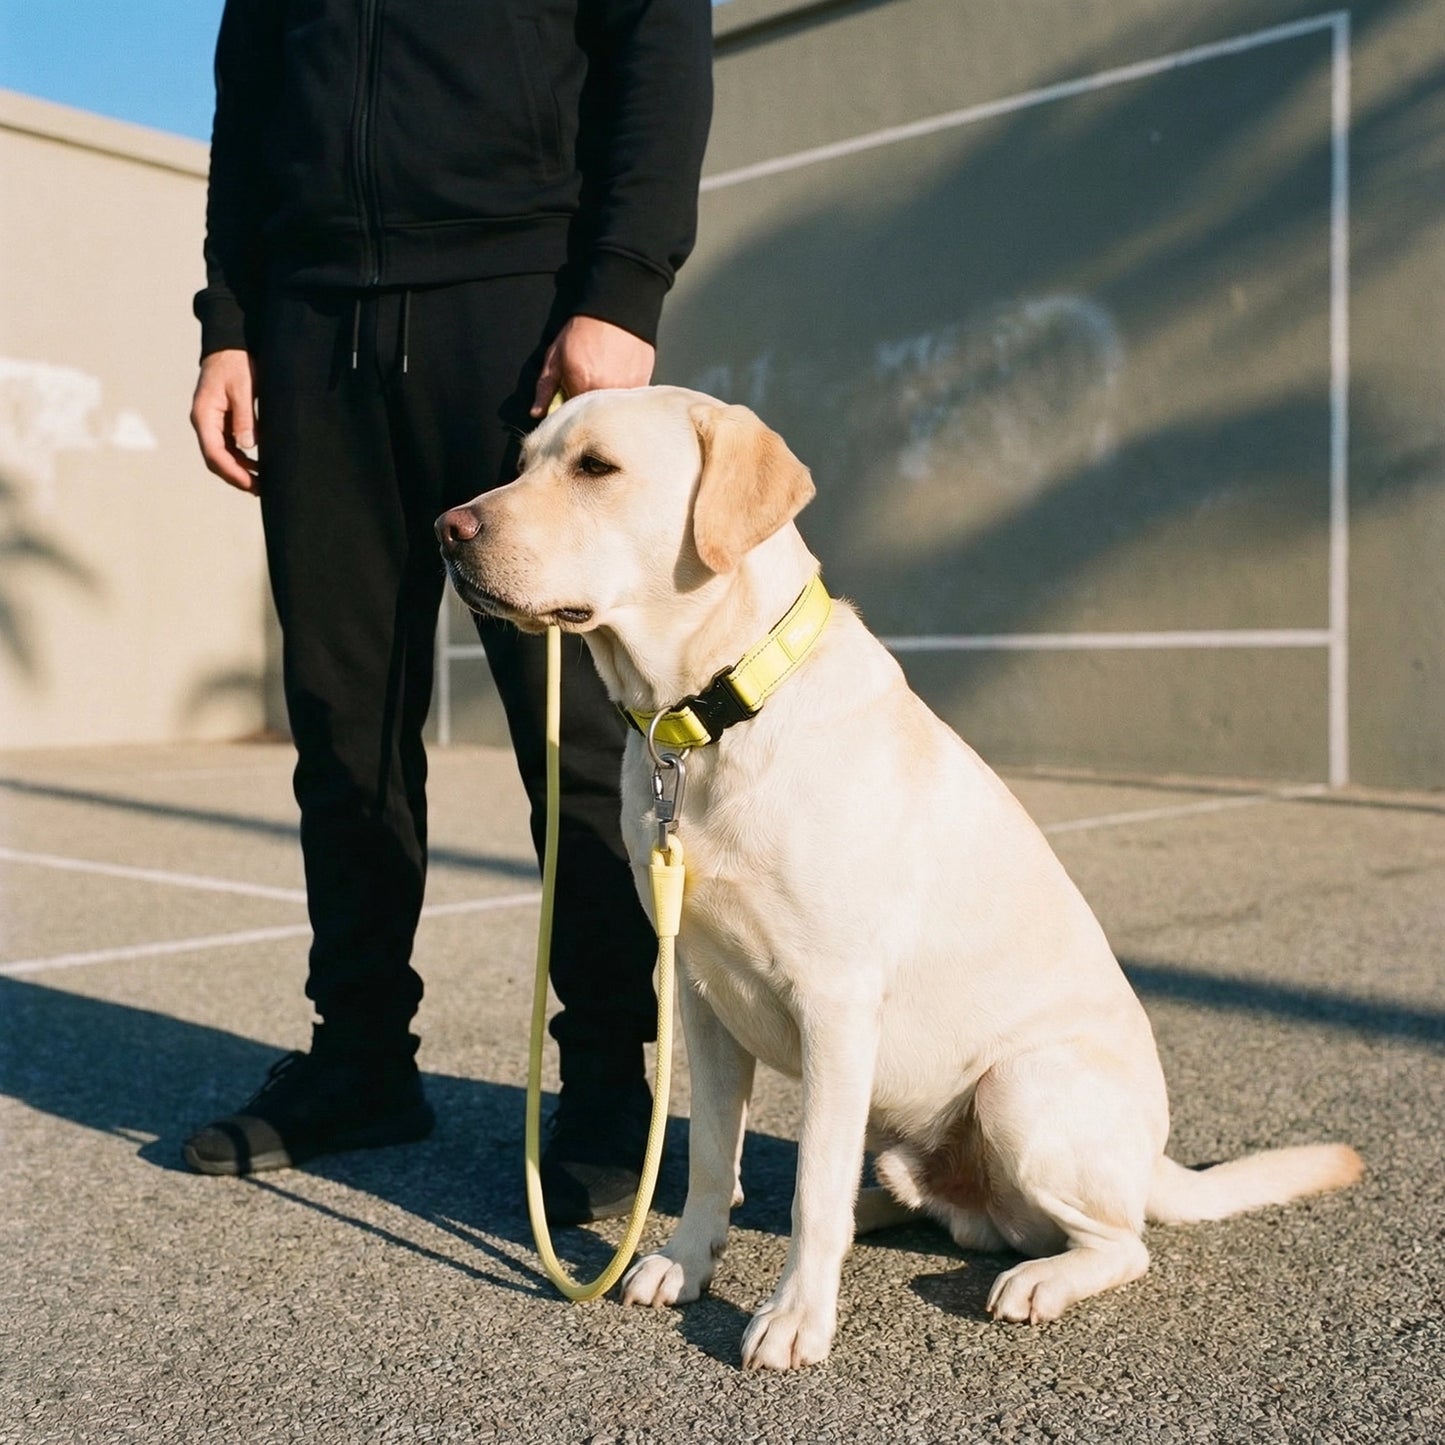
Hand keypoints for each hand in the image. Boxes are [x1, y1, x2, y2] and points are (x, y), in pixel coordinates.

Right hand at [190, 348, 259, 494]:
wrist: (230, 346)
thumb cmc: (236, 363)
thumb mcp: (243, 388)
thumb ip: (244, 417)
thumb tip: (247, 446)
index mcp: (204, 415)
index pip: (214, 452)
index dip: (232, 472)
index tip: (250, 484)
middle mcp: (204, 422)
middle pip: (216, 459)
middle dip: (236, 477)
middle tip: (261, 490)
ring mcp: (212, 423)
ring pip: (223, 455)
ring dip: (240, 471)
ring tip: (262, 484)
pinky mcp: (222, 422)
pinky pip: (229, 446)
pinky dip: (243, 459)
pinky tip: (259, 467)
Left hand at [531, 316, 654, 416]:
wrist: (615, 309)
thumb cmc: (583, 329)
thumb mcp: (555, 356)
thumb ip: (544, 388)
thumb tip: (536, 412)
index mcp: (581, 386)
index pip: (572, 417)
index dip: (569, 411)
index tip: (569, 402)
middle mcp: (604, 391)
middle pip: (593, 415)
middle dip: (587, 409)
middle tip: (586, 388)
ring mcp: (625, 389)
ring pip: (611, 411)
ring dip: (605, 404)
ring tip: (603, 381)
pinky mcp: (641, 385)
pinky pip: (627, 402)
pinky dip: (621, 398)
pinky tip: (617, 379)